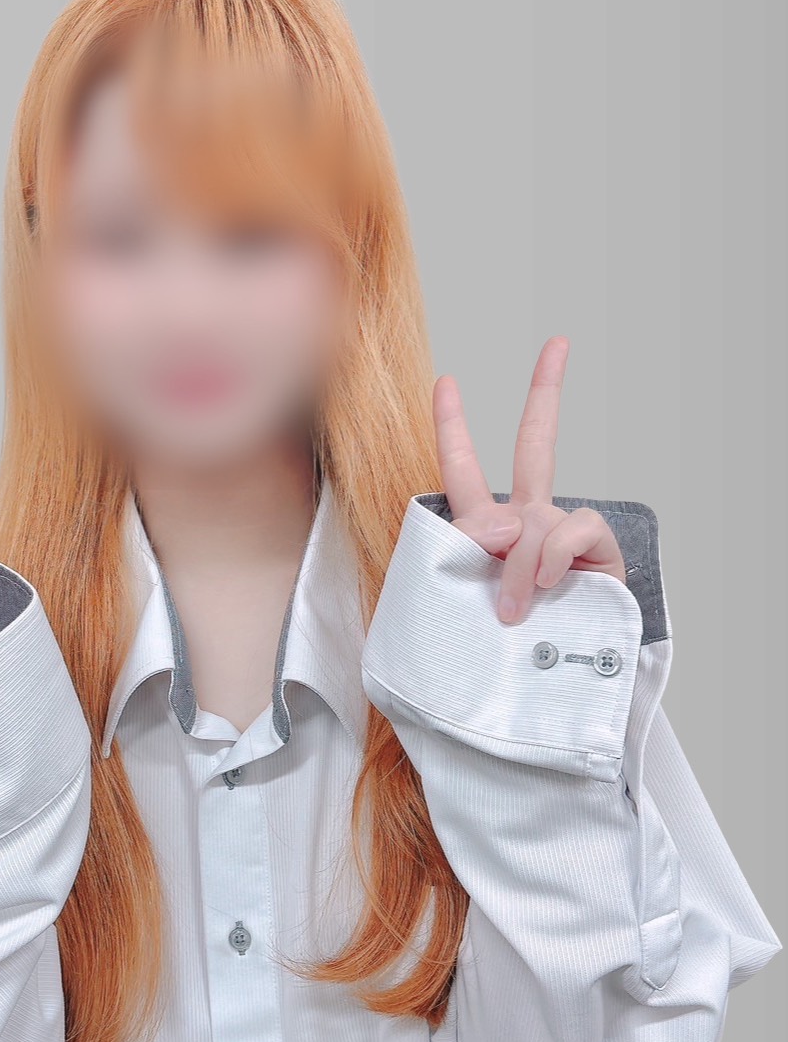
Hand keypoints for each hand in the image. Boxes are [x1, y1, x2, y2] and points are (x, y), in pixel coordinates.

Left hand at [433, 335, 626, 622]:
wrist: (539, 695)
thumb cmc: (490, 650)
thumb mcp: (456, 596)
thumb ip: (467, 550)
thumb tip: (508, 523)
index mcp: (485, 526)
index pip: (463, 468)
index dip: (452, 425)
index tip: (445, 381)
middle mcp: (528, 520)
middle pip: (538, 444)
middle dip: (547, 393)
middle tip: (558, 345)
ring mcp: (562, 534)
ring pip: (532, 518)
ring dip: (515, 564)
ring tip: (510, 609)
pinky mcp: (596, 553)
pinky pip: (568, 532)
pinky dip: (550, 559)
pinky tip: (547, 587)